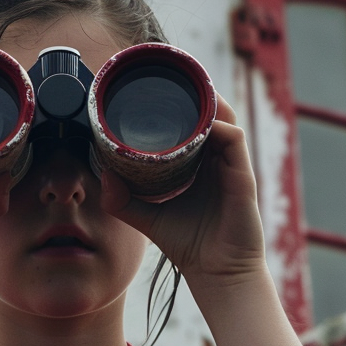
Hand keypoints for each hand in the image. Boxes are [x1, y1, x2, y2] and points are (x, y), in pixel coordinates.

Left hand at [99, 94, 267, 285]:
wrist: (219, 274)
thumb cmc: (190, 245)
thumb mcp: (148, 218)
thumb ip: (123, 200)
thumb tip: (102, 175)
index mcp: (200, 164)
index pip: (193, 123)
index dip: (179, 102)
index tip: (156, 84)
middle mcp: (218, 159)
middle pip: (209, 112)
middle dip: (192, 90)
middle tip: (169, 72)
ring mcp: (232, 165)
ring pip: (224, 117)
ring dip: (206, 98)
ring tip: (186, 81)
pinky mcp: (243, 176)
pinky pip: (233, 139)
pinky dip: (218, 125)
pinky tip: (200, 118)